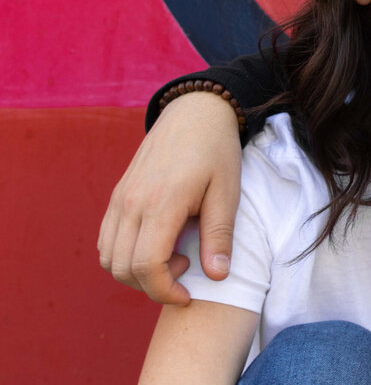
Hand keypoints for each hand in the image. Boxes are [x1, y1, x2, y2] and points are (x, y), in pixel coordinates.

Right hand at [97, 91, 242, 303]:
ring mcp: (119, 198)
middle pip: (121, 268)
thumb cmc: (216, 151)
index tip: (188, 295)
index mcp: (161, 203)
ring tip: (173, 254)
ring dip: (135, 272)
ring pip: (108, 257)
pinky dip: (123, 254)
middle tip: (186, 267)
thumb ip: (219, 235)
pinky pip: (106, 239)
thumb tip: (216, 276)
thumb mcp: (227, 192)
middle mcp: (131, 203)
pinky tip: (157, 242)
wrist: (195, 112)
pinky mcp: (117, 195)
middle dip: (152, 285)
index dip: (164, 291)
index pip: (146, 266)